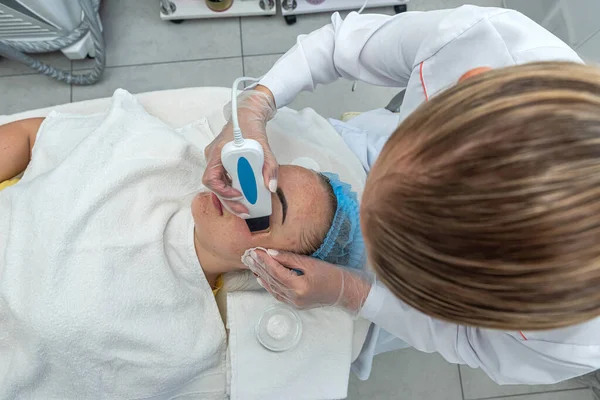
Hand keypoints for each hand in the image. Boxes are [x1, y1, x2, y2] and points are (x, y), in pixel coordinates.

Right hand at [202, 87, 277, 215]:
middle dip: (229, 201)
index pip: (210, 178)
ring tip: (245, 206)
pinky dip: (232, 188)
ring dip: (231, 197)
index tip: (239, 194)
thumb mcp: (265, 146)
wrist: (247, 114)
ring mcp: (216, 160)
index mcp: (218, 152)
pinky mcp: (221, 162)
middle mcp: (213, 158)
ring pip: (219, 184)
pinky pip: (224, 179)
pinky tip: (243, 194)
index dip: (223, 191)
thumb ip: (270, 166)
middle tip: (245, 210)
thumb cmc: (251, 127)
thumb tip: (270, 186)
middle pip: (215, 186)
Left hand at [243, 249, 372, 314]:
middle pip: (271, 279)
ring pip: (272, 287)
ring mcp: (294, 303)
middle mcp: (294, 297)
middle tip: (246, 255)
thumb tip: (271, 253)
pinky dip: (268, 285)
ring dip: (260, 275)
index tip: (254, 250)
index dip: (264, 260)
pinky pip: (277, 294)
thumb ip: (290, 259)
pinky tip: (260, 278)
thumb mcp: (312, 263)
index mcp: (299, 286)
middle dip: (258, 266)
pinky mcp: (295, 304)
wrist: (344, 292)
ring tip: (250, 264)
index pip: (276, 271)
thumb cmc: (331, 275)